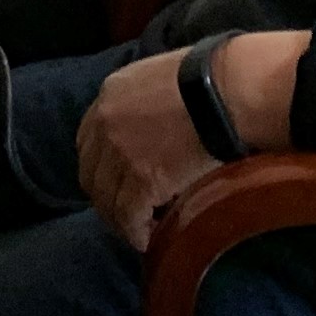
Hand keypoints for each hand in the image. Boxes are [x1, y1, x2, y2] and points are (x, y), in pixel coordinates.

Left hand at [75, 31, 306, 249]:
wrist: (227, 90)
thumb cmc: (209, 78)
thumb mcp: (160, 75)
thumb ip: (146, 99)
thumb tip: (156, 122)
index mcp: (110, 94)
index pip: (88, 140)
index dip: (101, 166)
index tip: (115, 181)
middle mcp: (105, 123)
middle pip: (91, 173)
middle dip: (105, 196)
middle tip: (124, 212)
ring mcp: (120, 153)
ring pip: (106, 200)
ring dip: (120, 219)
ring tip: (138, 230)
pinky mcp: (141, 179)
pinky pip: (129, 217)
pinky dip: (136, 232)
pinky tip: (148, 240)